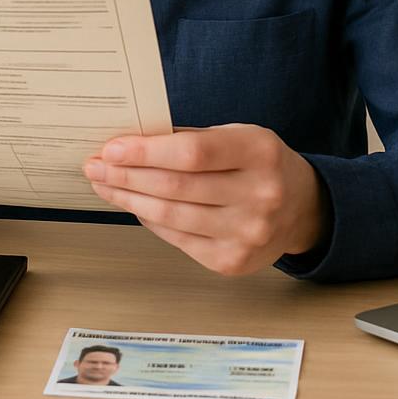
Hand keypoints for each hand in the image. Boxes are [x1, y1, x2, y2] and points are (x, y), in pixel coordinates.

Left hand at [83, 124, 326, 275]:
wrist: (302, 209)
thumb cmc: (261, 164)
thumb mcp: (239, 136)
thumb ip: (191, 140)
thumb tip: (129, 145)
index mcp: (260, 153)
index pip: (192, 153)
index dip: (146, 152)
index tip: (112, 149)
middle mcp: (260, 195)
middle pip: (176, 188)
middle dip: (126, 176)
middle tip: (95, 166)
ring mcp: (248, 234)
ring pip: (171, 217)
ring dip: (129, 200)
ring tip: (105, 185)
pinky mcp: (233, 262)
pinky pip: (177, 240)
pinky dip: (150, 221)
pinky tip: (134, 206)